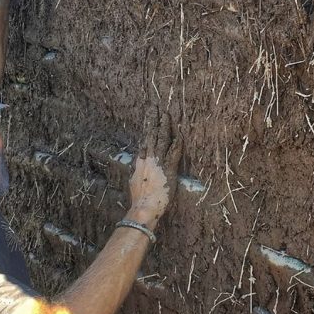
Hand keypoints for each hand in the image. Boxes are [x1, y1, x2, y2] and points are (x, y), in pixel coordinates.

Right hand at [128, 111, 181, 229]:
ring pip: (162, 139)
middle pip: (151, 134)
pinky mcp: (169, 168)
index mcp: (140, 161)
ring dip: (165, 125)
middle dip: (154, 119)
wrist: (143, 207)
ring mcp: (158, 162)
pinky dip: (177, 142)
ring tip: (167, 114)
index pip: (145, 139)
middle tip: (155, 106)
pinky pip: (174, 152)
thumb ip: (137, 171)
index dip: (148, 126)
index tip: (149, 116)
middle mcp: (148, 158)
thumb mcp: (134, 181)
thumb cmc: (139, 199)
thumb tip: (137, 168)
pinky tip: (180, 133)